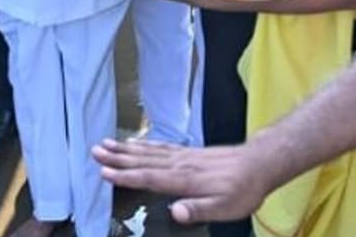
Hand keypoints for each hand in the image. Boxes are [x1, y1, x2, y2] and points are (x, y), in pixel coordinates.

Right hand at [92, 139, 273, 224]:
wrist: (259, 163)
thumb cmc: (242, 189)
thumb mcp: (225, 207)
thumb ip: (198, 209)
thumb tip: (174, 212)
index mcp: (184, 178)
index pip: (149, 177)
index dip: (126, 176)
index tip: (104, 171)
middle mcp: (180, 164)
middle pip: (143, 159)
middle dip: (118, 157)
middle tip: (96, 151)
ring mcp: (184, 155)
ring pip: (149, 151)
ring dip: (127, 148)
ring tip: (107, 143)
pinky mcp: (189, 152)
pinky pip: (161, 146)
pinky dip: (145, 144)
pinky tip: (137, 143)